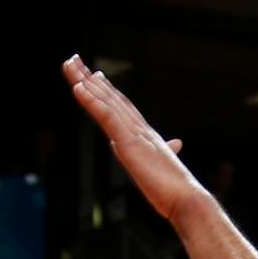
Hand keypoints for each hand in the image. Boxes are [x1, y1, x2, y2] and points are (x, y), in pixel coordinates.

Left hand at [64, 55, 205, 222]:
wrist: (187, 199)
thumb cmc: (178, 189)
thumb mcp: (167, 166)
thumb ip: (168, 152)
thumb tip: (175, 145)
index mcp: (146, 135)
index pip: (123, 107)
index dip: (107, 90)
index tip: (94, 75)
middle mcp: (140, 128)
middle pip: (111, 98)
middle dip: (90, 79)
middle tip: (73, 59)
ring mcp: (134, 134)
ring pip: (106, 101)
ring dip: (85, 82)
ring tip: (69, 64)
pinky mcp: (128, 143)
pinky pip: (107, 117)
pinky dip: (92, 102)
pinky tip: (78, 88)